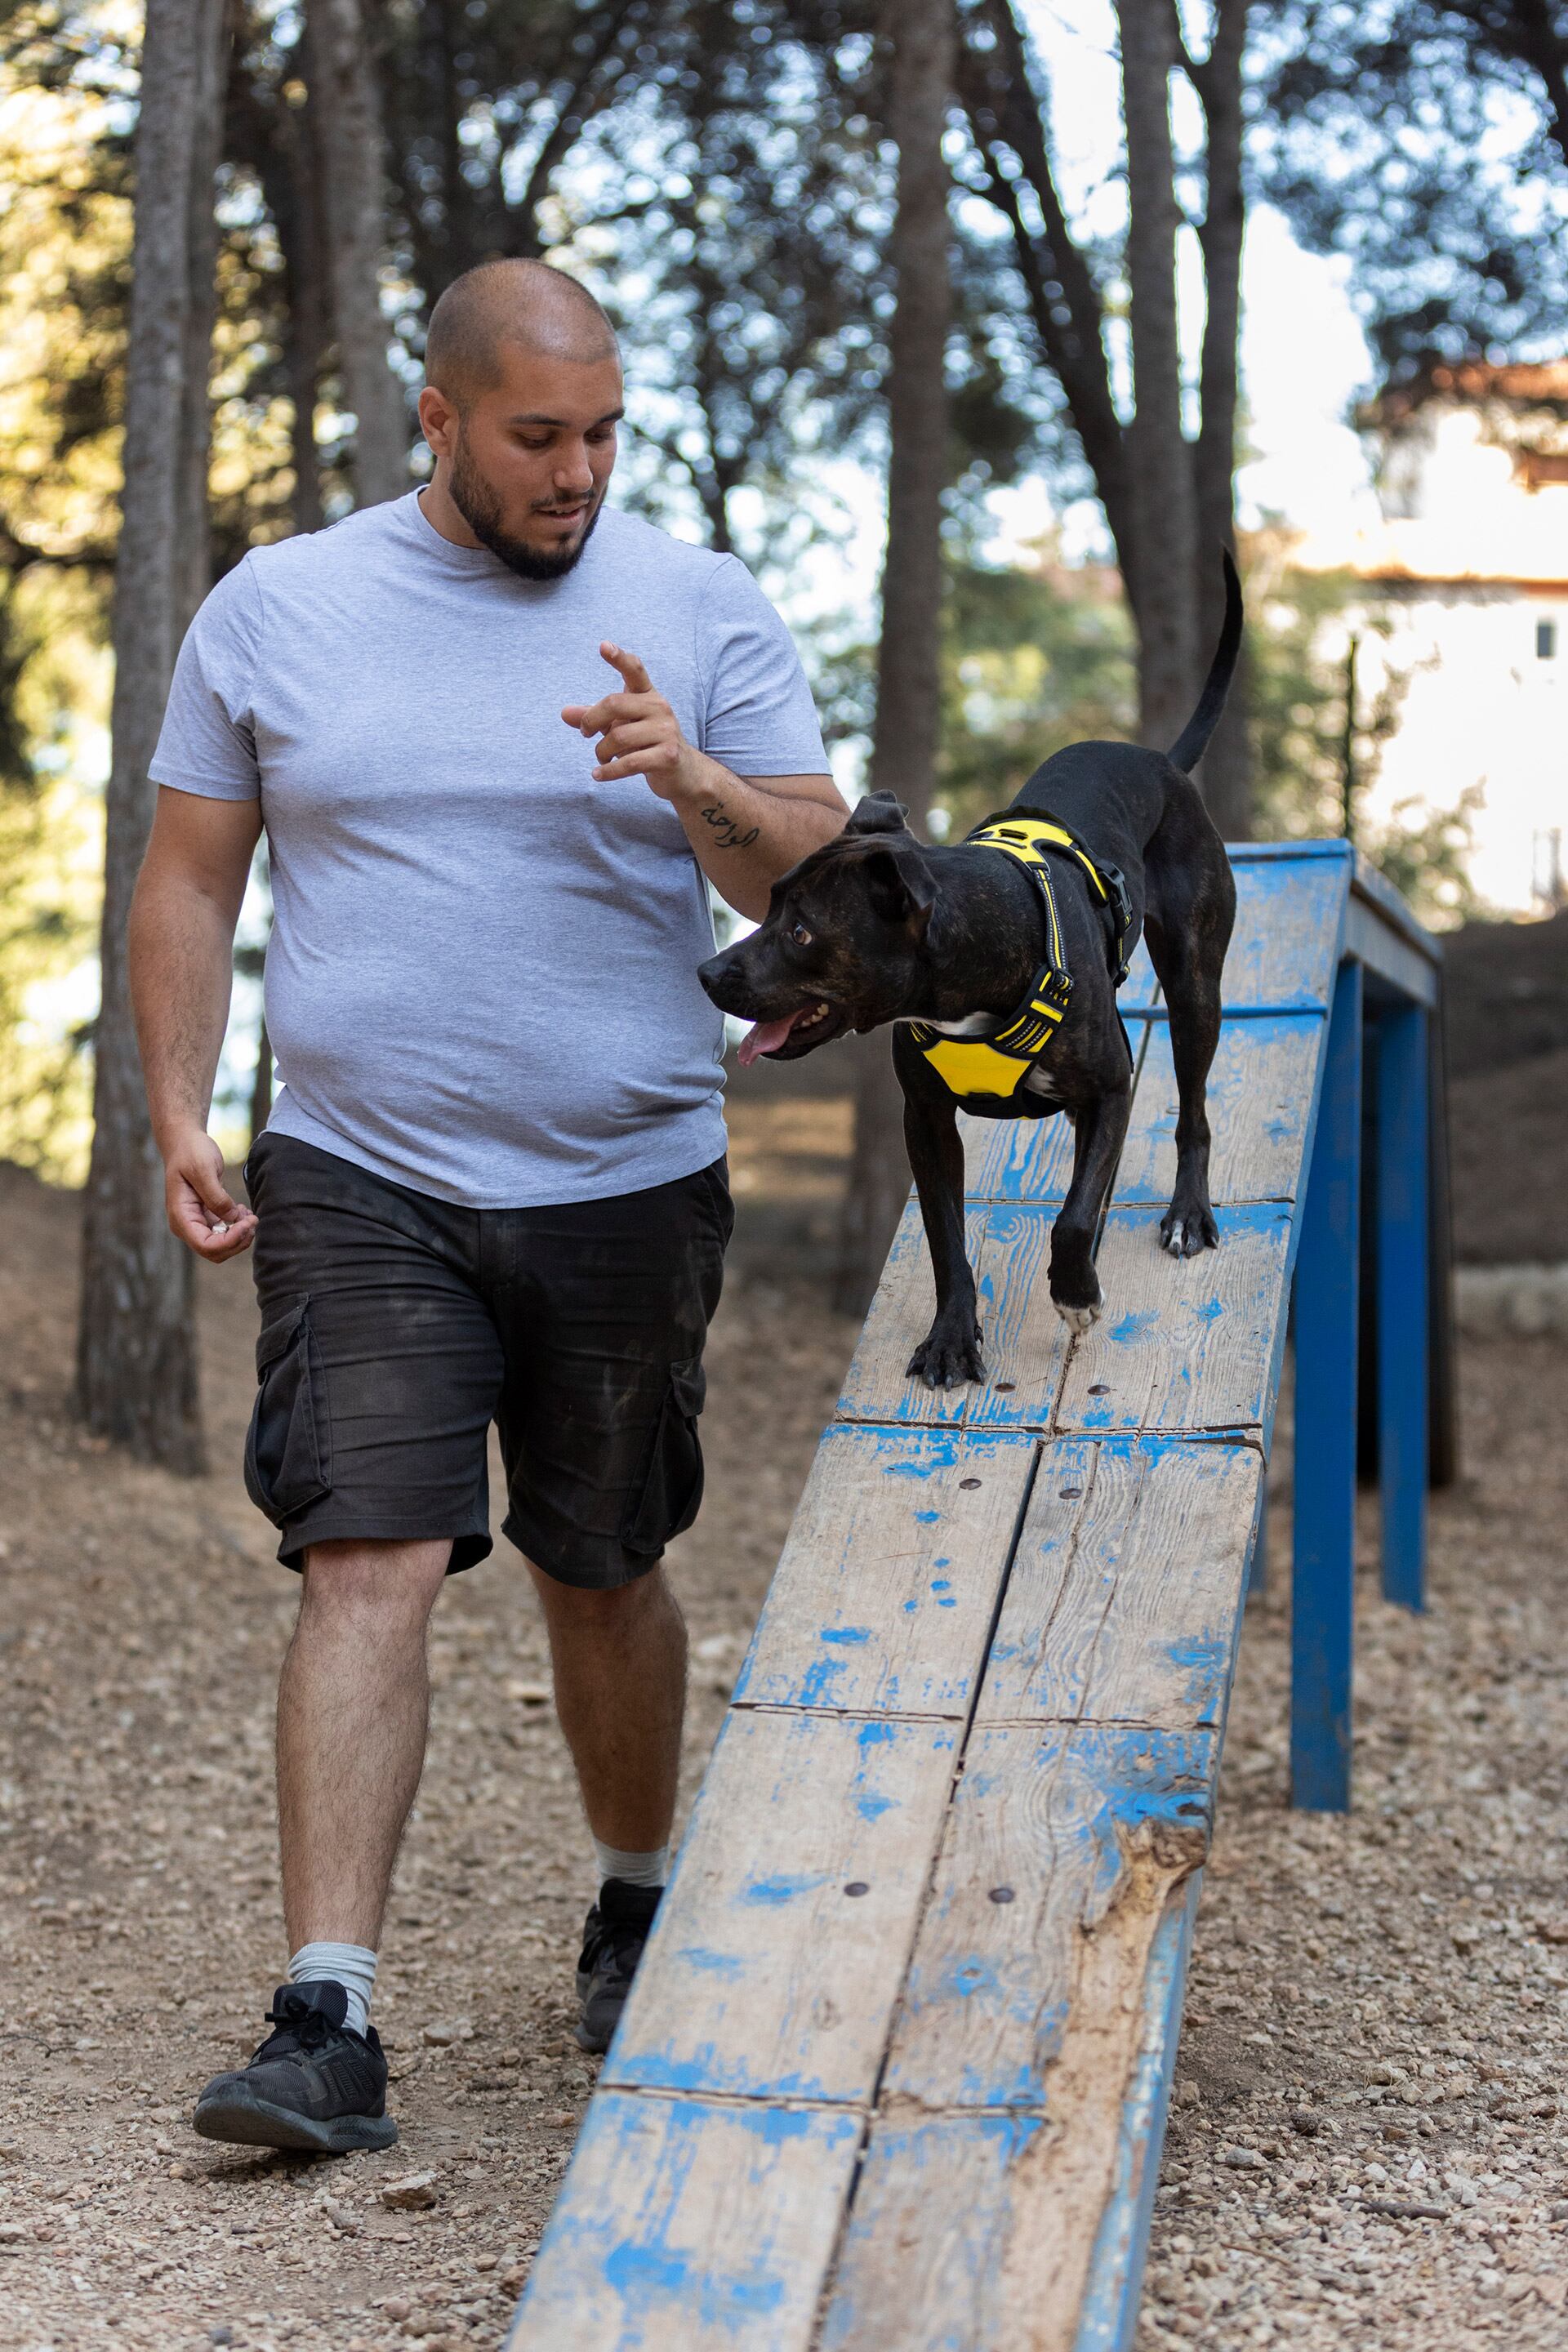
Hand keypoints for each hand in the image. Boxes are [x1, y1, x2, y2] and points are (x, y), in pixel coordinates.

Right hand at [163, 1127, 256, 1261]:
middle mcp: (186, 1225)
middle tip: (253, 1219)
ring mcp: (196, 1223)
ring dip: (240, 1235)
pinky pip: (225, 1234)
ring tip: (249, 1214)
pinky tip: (243, 1211)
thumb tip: (231, 1219)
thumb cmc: (191, 1152)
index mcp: (181, 1216)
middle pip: (215, 1252)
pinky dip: (238, 1227)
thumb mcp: (204, 1169)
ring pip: (222, 1246)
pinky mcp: (207, 1218)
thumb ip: (217, 1197)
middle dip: (238, 1240)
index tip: (247, 1222)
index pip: (205, 1246)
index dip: (229, 1241)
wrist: (185, 1142)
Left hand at [561, 643, 695, 801]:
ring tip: (601, 758)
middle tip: (585, 733)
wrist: (683, 773)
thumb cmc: (647, 745)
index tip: (603, 646)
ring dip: (601, 751)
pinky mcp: (668, 756)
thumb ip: (594, 718)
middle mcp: (660, 707)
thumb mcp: (620, 727)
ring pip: (618, 737)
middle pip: (614, 704)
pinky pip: (629, 763)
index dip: (619, 658)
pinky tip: (598, 775)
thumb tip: (564, 713)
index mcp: (648, 695)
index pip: (634, 670)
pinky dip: (608, 771)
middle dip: (591, 720)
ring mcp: (666, 731)